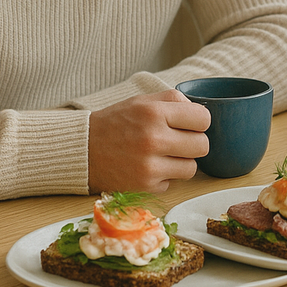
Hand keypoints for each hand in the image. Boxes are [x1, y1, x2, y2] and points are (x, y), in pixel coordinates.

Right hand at [88, 89, 210, 193]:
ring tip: (164, 155)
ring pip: (192, 167)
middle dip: (193, 142)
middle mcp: (153, 139)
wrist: (83, 150)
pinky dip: (165, 176)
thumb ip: (173, 100)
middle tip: (178, 141)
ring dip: (182, 162)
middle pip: (202, 145)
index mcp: (154, 113)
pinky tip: (149, 167)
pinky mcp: (145, 186)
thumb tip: (199, 110)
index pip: (203, 119)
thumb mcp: (142, 101)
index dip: (198, 121)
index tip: (189, 124)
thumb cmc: (115, 123)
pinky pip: (173, 183)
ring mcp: (150, 166)